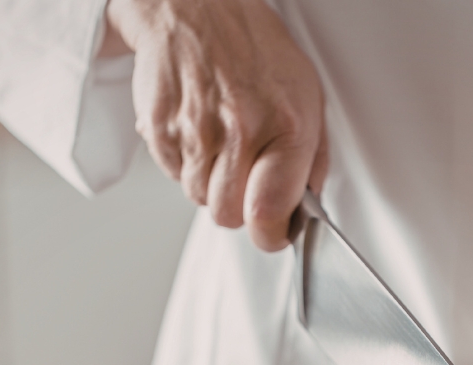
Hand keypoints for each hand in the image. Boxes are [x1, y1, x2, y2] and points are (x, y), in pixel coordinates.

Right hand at [103, 0, 327, 250]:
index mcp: (286, 126)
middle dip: (237, 206)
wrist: (195, 5)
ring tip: (220, 141)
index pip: (270, 213)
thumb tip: (306, 207)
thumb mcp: (306, 93)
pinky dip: (184, 162)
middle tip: (244, 175)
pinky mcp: (160, 128)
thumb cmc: (254, 48)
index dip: (270, 233)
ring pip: (198, 198)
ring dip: (209, 182)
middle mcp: (240, 130)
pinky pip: (172, 174)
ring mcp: (196, 131)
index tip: (273, 231)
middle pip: (228, 216)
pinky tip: (197, 128)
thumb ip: (313, 157)